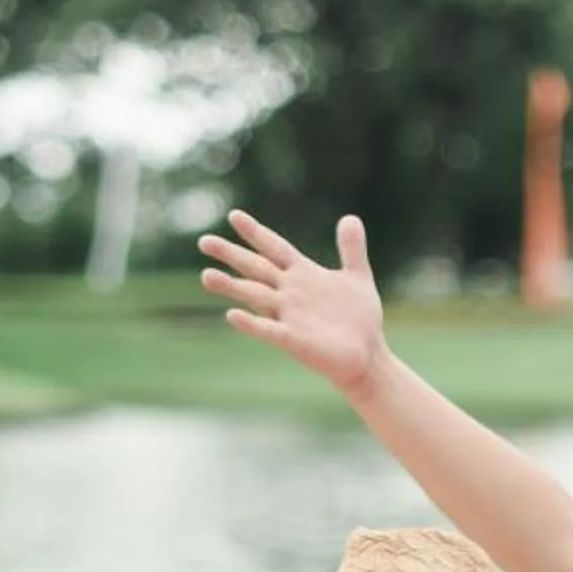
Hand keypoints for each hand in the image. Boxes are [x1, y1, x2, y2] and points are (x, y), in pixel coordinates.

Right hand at [198, 210, 387, 392]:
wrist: (368, 356)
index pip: (274, 249)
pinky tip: (232, 315)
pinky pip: (270, 330)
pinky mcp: (295, 340)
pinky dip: (252, 324)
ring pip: (255, 296)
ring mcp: (290, 316)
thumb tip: (350, 218)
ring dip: (232, 287)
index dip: (256, 233)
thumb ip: (352, 249)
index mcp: (303, 275)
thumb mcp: (358, 277)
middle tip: (204, 242)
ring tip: (206, 276)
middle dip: (231, 255)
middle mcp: (290, 293)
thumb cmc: (360, 319)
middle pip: (256, 269)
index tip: (234, 215)